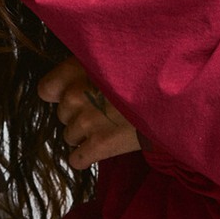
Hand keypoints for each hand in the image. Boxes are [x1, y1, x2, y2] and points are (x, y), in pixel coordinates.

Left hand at [38, 55, 140, 169]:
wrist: (173, 101)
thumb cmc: (147, 76)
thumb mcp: (116, 59)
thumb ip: (90, 64)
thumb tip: (77, 78)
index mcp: (78, 70)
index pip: (46, 89)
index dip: (59, 94)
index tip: (74, 95)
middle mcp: (76, 95)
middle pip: (62, 114)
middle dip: (78, 114)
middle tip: (102, 111)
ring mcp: (86, 122)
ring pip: (68, 136)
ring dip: (84, 135)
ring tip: (107, 128)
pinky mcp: (99, 146)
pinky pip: (76, 159)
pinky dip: (86, 157)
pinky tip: (100, 148)